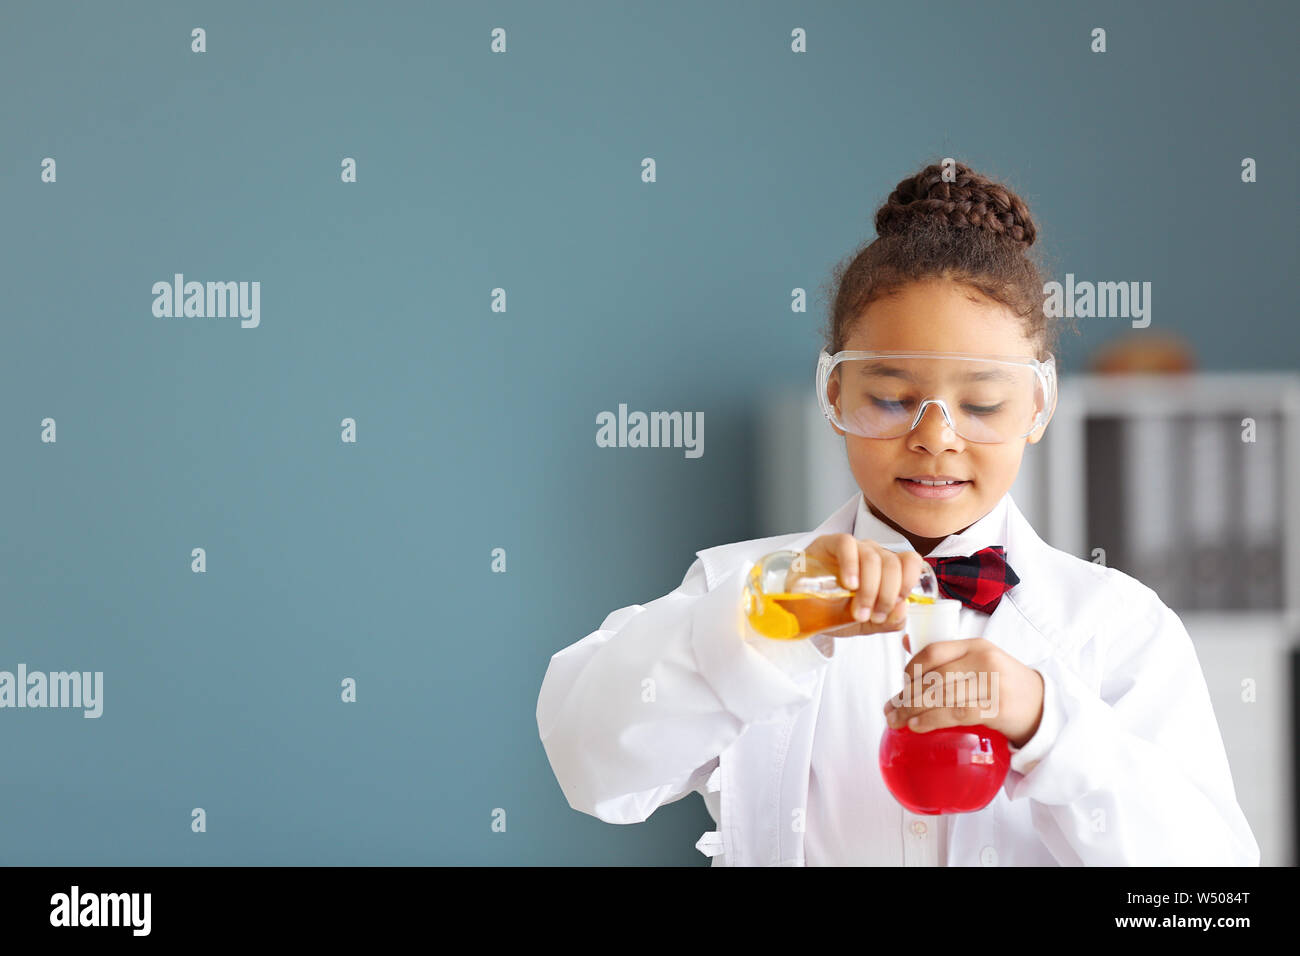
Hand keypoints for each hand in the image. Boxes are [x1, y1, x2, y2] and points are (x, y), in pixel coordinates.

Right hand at [800, 534, 923, 637]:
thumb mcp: (867, 624)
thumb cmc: (835, 612)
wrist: (802, 612)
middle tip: (873, 616)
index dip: (908, 582)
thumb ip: (889, 620)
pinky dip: (851, 566)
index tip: (896, 605)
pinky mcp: (829, 543)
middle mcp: (873, 554)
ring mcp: (853, 547)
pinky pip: (847, 545)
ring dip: (869, 590)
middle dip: (887, 595)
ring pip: (873, 558)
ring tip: (857, 612)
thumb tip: (903, 608)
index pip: (910, 562)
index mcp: (887, 568)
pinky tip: (849, 585)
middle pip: (893, 564)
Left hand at [882, 635, 1044, 747]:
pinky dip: (932, 720)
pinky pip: (956, 713)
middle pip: (934, 676)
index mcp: (976, 645)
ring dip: (913, 710)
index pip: (933, 651)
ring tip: (896, 721)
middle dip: (906, 695)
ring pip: (942, 695)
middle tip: (889, 710)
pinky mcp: (997, 708)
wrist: (1043, 707)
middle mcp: (984, 660)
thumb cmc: (1003, 684)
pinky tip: (917, 726)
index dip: (911, 668)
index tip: (899, 684)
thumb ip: (947, 655)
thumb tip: (905, 642)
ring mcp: (992, 684)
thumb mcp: (979, 661)